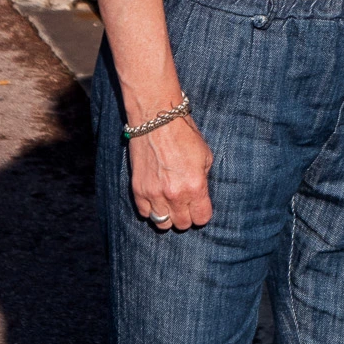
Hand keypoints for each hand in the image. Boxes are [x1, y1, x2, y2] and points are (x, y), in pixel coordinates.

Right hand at [127, 114, 213, 231]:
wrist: (157, 120)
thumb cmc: (184, 134)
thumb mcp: (205, 156)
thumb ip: (203, 180)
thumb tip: (200, 194)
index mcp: (195, 186)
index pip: (201, 218)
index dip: (202, 213)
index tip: (200, 206)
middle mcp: (175, 195)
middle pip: (182, 224)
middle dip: (186, 215)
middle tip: (185, 202)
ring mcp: (154, 194)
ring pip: (163, 224)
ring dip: (168, 215)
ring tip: (170, 202)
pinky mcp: (138, 190)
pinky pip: (145, 213)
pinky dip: (151, 209)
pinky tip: (156, 197)